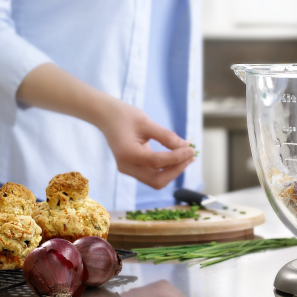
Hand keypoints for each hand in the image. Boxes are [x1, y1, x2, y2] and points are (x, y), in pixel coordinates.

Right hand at [17, 64, 195, 187]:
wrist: (105, 116)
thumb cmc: (124, 116)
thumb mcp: (146, 122)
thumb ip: (166, 136)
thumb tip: (186, 146)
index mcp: (127, 154)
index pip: (157, 162)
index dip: (177, 157)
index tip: (192, 149)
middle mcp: (126, 166)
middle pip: (157, 180)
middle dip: (177, 170)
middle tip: (191, 156)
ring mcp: (128, 169)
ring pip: (156, 180)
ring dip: (173, 171)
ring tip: (187, 157)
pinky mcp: (132, 168)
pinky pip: (152, 175)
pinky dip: (166, 169)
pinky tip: (176, 157)